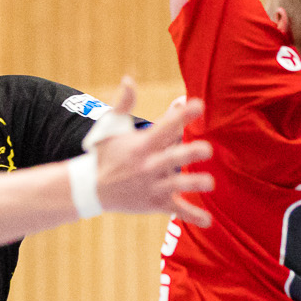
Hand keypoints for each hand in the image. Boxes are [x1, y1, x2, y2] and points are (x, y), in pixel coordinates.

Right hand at [90, 84, 213, 226]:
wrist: (90, 188)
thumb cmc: (106, 154)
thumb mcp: (112, 127)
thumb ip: (124, 103)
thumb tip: (129, 79)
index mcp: (142, 145)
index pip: (164, 127)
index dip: (181, 115)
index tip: (197, 104)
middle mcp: (148, 165)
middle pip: (172, 158)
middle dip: (188, 153)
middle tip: (207, 149)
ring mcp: (152, 186)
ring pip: (176, 186)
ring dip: (193, 184)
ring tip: (209, 183)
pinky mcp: (154, 203)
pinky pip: (176, 210)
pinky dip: (192, 216)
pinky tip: (208, 221)